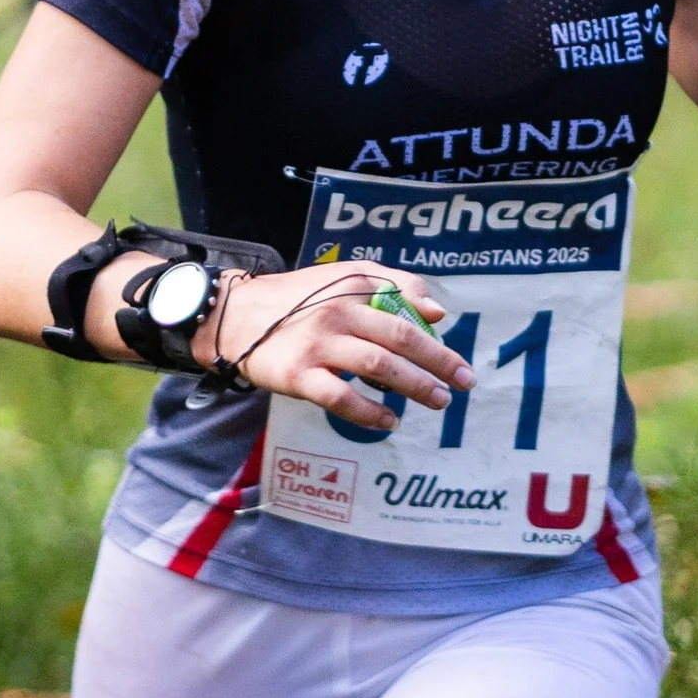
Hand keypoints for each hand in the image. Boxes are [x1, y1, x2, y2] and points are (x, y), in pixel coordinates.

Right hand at [200, 262, 470, 432]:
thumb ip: (392, 285)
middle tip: (463, 384)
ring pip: (378, 368)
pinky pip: (341, 398)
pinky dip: (369, 412)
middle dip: (438, 364)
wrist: (234, 316)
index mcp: (352, 288)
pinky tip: (389, 420)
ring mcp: (318, 345)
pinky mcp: (299, 375)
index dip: (437, 339)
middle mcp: (338, 313)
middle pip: (400, 340)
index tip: (460, 362)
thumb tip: (438, 312)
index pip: (406, 312)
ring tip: (437, 401)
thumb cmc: (296, 299)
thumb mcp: (342, 277)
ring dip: (414, 386)